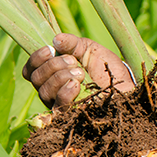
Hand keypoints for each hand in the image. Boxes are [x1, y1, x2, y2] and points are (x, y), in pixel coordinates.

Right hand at [22, 33, 136, 108]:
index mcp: (53, 74)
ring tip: (81, 73)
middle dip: (54, 65)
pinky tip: (77, 84)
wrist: (126, 86)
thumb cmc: (107, 68)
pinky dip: (65, 91)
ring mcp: (60, 105)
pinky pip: (57, 106)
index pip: (31, 70)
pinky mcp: (70, 116)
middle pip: (36, 79)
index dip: (36, 59)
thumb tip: (56, 39)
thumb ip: (73, 43)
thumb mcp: (90, 50)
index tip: (51, 49)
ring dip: (61, 76)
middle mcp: (53, 91)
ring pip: (44, 91)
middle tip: (73, 61)